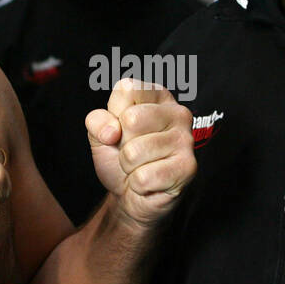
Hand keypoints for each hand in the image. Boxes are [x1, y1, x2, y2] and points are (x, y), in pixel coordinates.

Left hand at [85, 78, 196, 227]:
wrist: (130, 194)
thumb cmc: (121, 157)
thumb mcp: (100, 133)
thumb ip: (97, 121)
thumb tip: (112, 131)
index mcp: (158, 96)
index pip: (127, 89)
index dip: (114, 114)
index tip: (122, 128)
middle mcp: (178, 113)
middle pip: (132, 119)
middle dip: (121, 143)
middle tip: (132, 150)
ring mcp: (185, 140)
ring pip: (134, 152)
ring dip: (129, 166)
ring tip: (141, 166)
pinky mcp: (187, 167)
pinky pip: (144, 177)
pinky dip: (138, 184)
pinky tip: (151, 180)